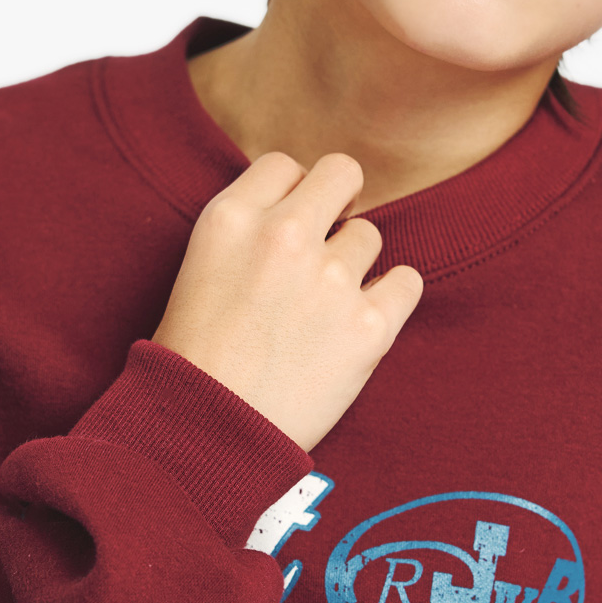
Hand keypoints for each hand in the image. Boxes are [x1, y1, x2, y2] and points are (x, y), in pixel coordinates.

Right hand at [151, 152, 423, 451]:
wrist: (206, 437)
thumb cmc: (193, 361)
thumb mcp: (199, 268)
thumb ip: (248, 228)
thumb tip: (301, 206)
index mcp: (231, 217)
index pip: (284, 165)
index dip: (291, 195)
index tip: (288, 227)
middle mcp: (283, 236)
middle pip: (342, 173)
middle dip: (337, 203)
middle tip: (324, 244)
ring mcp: (331, 280)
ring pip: (369, 236)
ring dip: (353, 265)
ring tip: (321, 310)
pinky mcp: (368, 327)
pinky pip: (407, 282)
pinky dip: (390, 299)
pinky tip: (361, 321)